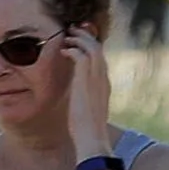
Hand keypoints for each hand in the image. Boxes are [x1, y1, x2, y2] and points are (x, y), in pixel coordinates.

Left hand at [53, 30, 115, 163]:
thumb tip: (79, 102)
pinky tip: (63, 51)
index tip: (80, 42)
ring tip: (67, 36)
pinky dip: (72, 49)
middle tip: (73, 30)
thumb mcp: (88, 112)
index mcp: (105, 86)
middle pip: (98, 48)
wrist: (92, 139)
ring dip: (78, 39)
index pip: (101, 59)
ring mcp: (96, 79)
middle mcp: (103, 79)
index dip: (91, 47)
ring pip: (92, 48)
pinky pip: (80, 55)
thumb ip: (85, 101)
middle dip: (85, 36)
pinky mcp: (85, 81)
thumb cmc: (88, 131)